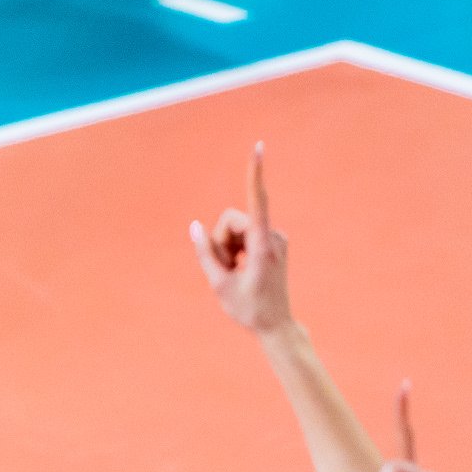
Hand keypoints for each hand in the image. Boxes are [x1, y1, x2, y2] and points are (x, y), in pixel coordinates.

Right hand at [191, 142, 293, 333]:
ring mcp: (275, 239)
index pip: (256, 202)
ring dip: (227, 249)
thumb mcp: (219, 284)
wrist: (276, 324)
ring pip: (236, 230)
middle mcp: (272, 236)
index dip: (254, 174)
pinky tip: (240, 269)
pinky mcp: (273, 243)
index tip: (259, 147)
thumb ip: (205, 253)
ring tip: (233, 273)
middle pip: (232, 221)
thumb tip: (195, 226)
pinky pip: (244, 236)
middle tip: (224, 270)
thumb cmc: (248, 308)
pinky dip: (236, 251)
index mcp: (262, 246)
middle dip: (220, 242)